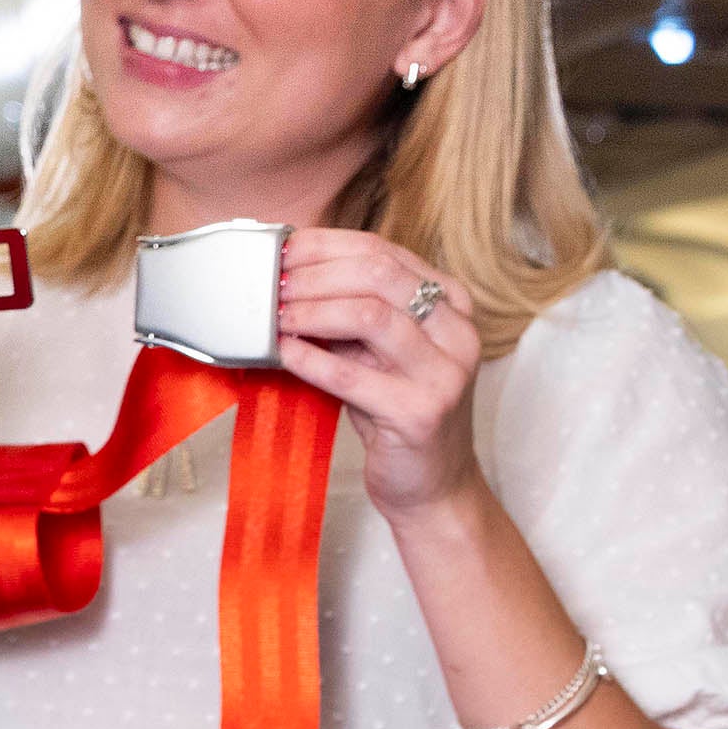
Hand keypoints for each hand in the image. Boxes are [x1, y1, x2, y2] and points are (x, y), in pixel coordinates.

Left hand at [273, 227, 483, 516]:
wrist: (431, 482)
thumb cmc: (396, 407)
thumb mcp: (378, 348)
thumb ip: (349, 310)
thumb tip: (285, 274)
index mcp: (452, 303)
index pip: (383, 251)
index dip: (324, 245)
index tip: (280, 248)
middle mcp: (457, 332)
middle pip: (377, 274)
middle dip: (313, 274)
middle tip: (269, 284)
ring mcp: (445, 373)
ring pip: (369, 315)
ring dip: (309, 310)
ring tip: (273, 315)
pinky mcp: (420, 413)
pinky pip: (351, 376)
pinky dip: (308, 358)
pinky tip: (281, 351)